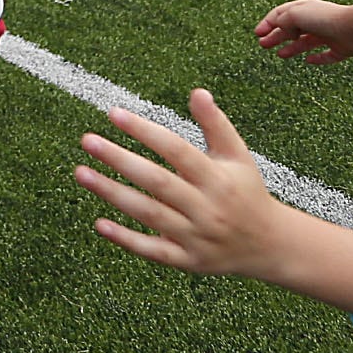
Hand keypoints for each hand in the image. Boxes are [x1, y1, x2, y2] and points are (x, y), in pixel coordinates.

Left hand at [74, 90, 286, 279]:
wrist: (271, 245)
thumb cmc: (247, 191)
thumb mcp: (238, 156)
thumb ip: (216, 125)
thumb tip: (197, 92)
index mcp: (219, 178)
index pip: (177, 150)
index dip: (145, 131)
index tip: (114, 113)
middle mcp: (207, 207)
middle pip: (157, 181)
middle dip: (120, 160)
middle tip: (87, 140)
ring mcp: (197, 236)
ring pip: (149, 213)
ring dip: (112, 193)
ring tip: (81, 172)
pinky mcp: (188, 260)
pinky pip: (154, 250)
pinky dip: (126, 239)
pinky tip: (99, 223)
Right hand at [255, 0, 352, 63]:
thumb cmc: (325, 19)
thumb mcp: (295, 15)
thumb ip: (282, 20)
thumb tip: (278, 29)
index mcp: (305, 8)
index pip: (282, 14)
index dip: (268, 23)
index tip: (257, 33)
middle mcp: (316, 21)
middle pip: (292, 29)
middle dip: (276, 36)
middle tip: (263, 45)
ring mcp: (329, 35)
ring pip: (306, 42)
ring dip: (292, 48)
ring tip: (280, 55)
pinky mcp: (341, 49)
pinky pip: (326, 55)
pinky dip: (317, 59)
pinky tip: (309, 61)